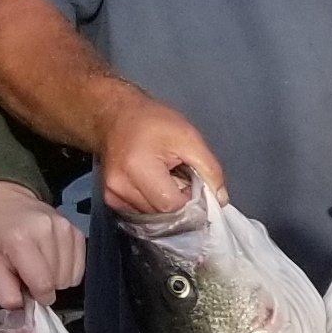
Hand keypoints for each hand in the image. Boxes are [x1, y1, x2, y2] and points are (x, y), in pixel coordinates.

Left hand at [0, 180, 86, 308]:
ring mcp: (65, 228)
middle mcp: (47, 230)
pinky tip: (53, 260)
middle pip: (58, 281)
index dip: (39, 296)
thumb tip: (24, 312)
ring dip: (57, 278)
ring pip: (71, 276)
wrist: (4, 201)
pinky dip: (68, 270)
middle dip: (46, 285)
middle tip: (30, 273)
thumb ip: (4, 292)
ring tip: (41, 265)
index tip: (31, 293)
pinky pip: (80, 266)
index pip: (43, 284)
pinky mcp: (76, 230)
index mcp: (21, 240)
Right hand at [98, 94, 219, 217]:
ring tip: (164, 178)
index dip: (188, 199)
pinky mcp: (110, 199)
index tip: (192, 182)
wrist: (114, 116)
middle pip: (161, 214)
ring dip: (165, 203)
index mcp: (138, 168)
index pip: (172, 205)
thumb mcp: (189, 137)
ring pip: (152, 216)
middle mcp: (119, 187)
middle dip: (177, 201)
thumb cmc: (153, 122)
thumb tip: (221, 200)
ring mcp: (112, 195)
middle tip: (179, 178)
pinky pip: (140, 213)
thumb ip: (209, 169)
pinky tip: (152, 184)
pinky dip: (152, 203)